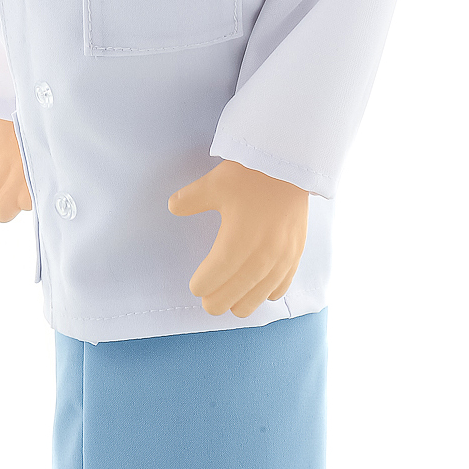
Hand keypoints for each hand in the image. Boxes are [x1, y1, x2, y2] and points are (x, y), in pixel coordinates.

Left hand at [168, 159, 308, 317]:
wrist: (291, 165)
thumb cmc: (251, 175)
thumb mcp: (215, 183)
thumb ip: (190, 199)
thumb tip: (172, 207)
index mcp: (236, 244)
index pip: (212, 280)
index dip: (200, 286)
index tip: (195, 285)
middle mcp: (260, 259)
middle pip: (232, 298)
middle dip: (215, 300)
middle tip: (207, 297)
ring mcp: (280, 261)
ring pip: (255, 300)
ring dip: (239, 302)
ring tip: (229, 298)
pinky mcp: (295, 256)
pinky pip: (279, 289)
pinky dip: (265, 294)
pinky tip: (258, 289)